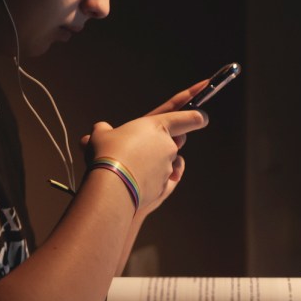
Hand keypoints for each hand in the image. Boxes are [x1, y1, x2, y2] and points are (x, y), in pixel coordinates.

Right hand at [81, 81, 210, 212]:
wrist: (112, 184)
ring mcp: (168, 165)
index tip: (203, 117)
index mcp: (157, 125)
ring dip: (156, 163)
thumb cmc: (107, 154)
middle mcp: (168, 145)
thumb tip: (96, 131)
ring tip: (132, 168)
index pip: (188, 117)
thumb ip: (103, 131)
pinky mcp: (165, 184)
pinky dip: (156, 180)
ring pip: (170, 162)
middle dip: (167, 143)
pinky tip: (139, 181)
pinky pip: (166, 180)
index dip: (197, 116)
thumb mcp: (100, 136)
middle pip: (177, 141)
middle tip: (145, 147)